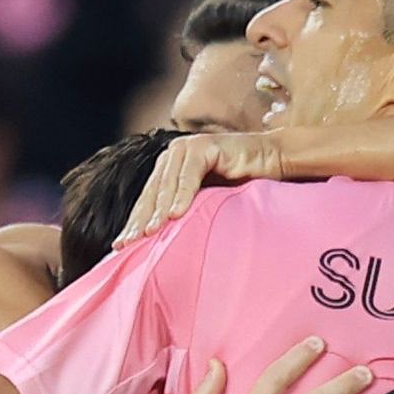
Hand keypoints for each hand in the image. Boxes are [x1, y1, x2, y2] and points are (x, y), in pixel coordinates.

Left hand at [118, 127, 284, 244]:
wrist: (272, 160)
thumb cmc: (242, 185)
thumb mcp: (207, 203)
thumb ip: (186, 214)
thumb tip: (163, 246)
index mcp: (168, 169)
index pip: (147, 200)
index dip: (134, 223)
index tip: (120, 248)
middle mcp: (172, 157)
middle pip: (151, 194)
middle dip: (138, 220)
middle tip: (126, 244)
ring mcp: (186, 148)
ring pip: (167, 185)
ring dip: (157, 212)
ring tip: (148, 234)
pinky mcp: (204, 146)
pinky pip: (190, 175)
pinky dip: (183, 196)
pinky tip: (176, 215)